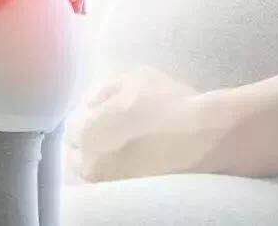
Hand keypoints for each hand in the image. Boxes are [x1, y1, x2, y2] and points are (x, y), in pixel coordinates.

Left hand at [66, 66, 221, 182]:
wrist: (206, 138)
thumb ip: (104, 89)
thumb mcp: (134, 78)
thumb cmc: (168, 103)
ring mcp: (110, 185)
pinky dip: (117, 176)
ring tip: (123, 151)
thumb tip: (91, 103)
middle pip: (76, 155)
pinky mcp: (129, 198)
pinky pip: (113, 186)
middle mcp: (91, 164)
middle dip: (88, 143)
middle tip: (110, 134)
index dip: (87, 118)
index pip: (71, 128)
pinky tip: (134, 164)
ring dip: (100, 161)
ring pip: (93, 174)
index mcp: (86, 132)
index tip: (102, 116)